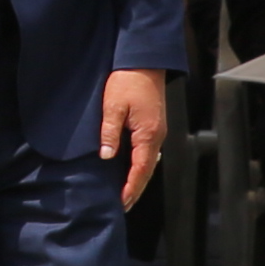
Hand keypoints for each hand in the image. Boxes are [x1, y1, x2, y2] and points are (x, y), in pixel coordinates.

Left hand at [98, 68, 175, 209]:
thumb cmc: (128, 80)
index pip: (140, 170)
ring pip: (149, 162)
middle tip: (124, 205)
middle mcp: (157, 136)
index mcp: (148, 134)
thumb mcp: (113, 106)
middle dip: (136, 189)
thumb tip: (107, 156)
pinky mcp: (154, 124)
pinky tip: (131, 169)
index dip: (131, 188)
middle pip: (148, 170)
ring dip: (139, 178)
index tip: (122, 202)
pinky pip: (148, 152)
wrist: (144, 60)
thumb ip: (109, 132)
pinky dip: (141, 165)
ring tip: (127, 193)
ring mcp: (157, 130)